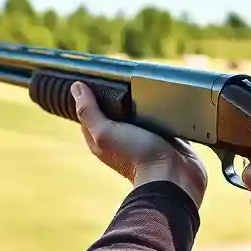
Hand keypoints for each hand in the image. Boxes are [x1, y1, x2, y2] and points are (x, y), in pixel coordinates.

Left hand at [71, 82, 208, 207]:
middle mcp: (118, 139)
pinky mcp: (160, 136)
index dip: (88, 96)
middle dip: (113, 95)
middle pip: (111, 111)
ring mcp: (140, 138)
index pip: (88, 112)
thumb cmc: (137, 156)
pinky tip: (156, 95)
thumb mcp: (106, 132)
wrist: (174, 176)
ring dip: (135, 100)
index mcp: (101, 140)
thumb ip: (89, 112)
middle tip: (117, 74)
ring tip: (137, 79)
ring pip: (134, 113)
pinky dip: (153, 107)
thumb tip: (76, 87)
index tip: (93, 76)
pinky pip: (154, 117)